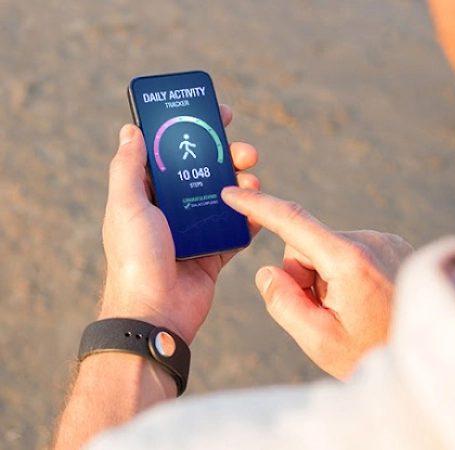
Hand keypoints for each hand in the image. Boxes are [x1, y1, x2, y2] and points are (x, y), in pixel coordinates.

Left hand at [100, 105, 259, 344]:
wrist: (155, 314)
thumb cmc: (136, 259)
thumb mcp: (126, 205)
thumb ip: (128, 167)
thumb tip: (131, 129)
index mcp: (147, 194)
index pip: (171, 152)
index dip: (192, 130)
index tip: (215, 114)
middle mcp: (171, 209)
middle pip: (204, 171)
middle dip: (227, 156)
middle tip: (246, 150)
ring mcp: (194, 231)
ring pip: (224, 198)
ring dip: (242, 184)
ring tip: (253, 180)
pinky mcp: (213, 252)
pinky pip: (236, 230)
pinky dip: (250, 220)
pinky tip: (260, 212)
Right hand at [222, 187, 412, 378]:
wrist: (428, 358)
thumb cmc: (372, 354)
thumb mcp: (319, 340)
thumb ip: (283, 303)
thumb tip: (268, 271)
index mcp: (349, 260)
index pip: (293, 221)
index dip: (257, 206)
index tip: (232, 193)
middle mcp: (370, 240)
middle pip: (307, 243)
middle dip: (302, 274)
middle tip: (322, 310)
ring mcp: (385, 241)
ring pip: (327, 248)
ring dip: (324, 275)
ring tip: (347, 309)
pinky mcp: (393, 246)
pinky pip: (349, 250)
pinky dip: (343, 271)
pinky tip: (362, 300)